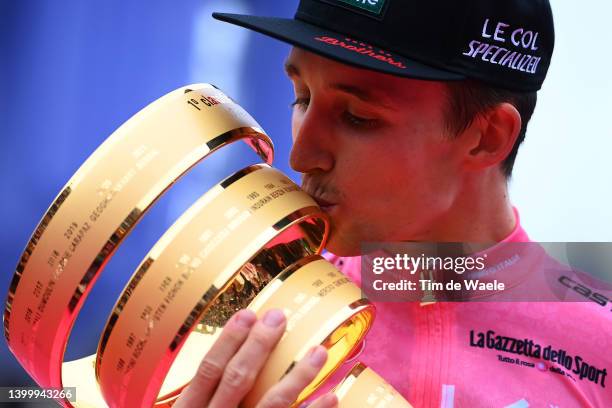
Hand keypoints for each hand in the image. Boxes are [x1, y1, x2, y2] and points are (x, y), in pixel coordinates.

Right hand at [173, 308, 338, 407]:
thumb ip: (198, 402)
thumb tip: (221, 365)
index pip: (209, 371)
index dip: (228, 341)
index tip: (248, 314)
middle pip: (237, 380)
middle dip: (259, 346)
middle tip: (280, 318)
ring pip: (270, 406)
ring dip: (296, 376)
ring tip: (319, 352)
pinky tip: (331, 397)